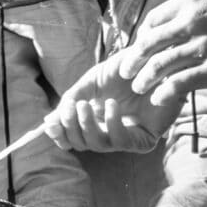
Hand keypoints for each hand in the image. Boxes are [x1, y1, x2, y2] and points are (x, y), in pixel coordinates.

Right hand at [44, 59, 174, 154]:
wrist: (156, 62)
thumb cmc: (127, 70)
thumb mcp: (93, 81)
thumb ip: (72, 99)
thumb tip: (49, 120)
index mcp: (94, 119)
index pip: (72, 137)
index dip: (60, 134)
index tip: (50, 123)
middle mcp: (108, 131)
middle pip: (81, 143)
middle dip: (71, 128)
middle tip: (72, 108)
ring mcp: (126, 137)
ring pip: (98, 145)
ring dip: (88, 126)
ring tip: (86, 106)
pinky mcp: (144, 141)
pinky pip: (121, 141)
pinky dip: (112, 124)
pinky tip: (112, 106)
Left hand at [111, 0, 206, 109]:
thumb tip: (193, 6)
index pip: (154, 19)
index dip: (144, 36)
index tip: (142, 47)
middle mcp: (191, 20)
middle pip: (149, 43)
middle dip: (134, 59)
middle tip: (126, 70)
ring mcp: (202, 46)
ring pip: (160, 65)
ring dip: (145, 78)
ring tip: (139, 87)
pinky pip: (180, 83)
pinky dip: (165, 92)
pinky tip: (160, 98)